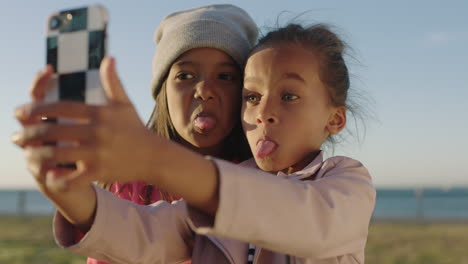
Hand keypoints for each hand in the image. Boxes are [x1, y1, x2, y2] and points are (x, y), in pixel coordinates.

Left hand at [13, 57, 155, 190]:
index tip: (20, 111)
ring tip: (27, 155)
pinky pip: (73, 178)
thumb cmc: (135, 129)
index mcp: (99, 114)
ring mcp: (98, 153)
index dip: (37, 108)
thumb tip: (109, 58)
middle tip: (16, 137)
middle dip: (30, 134)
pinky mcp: (100, 172)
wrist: (154, 156)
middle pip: (54, 131)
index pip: (62, 107)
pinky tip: (48, 175)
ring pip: (58, 154)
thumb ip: (113, 81)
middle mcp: (97, 132)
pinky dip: (59, 178)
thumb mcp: (125, 104)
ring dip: (37, 155)